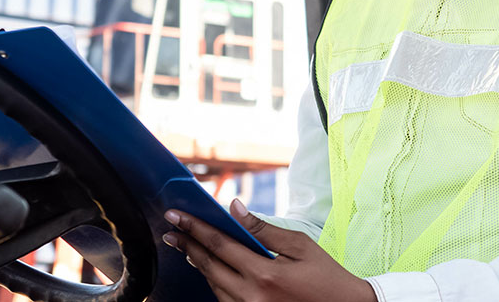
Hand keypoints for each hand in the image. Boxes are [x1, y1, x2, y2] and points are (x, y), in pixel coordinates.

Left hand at [162, 199, 376, 301]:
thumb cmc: (327, 276)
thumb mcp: (300, 245)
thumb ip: (263, 228)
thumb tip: (235, 207)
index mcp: (264, 274)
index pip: (219, 245)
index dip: (194, 228)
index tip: (175, 216)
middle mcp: (252, 297)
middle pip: (208, 267)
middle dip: (187, 246)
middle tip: (171, 231)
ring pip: (213, 286)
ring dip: (199, 265)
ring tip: (187, 247)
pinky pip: (225, 300)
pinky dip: (215, 283)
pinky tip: (211, 269)